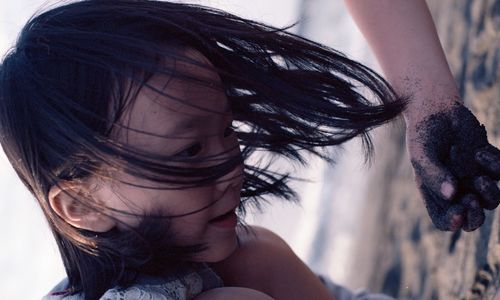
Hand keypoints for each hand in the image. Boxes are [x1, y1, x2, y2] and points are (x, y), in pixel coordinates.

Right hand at [406, 102, 499, 230]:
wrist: (439, 109)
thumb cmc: (423, 135)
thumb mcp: (421, 155)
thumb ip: (434, 175)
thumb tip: (452, 195)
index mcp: (436, 195)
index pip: (445, 220)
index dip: (452, 222)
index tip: (458, 212)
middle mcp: (457, 192)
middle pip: (472, 219)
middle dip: (475, 217)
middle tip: (471, 202)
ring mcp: (475, 179)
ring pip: (492, 200)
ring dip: (489, 193)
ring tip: (480, 179)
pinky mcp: (490, 165)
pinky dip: (494, 164)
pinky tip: (479, 151)